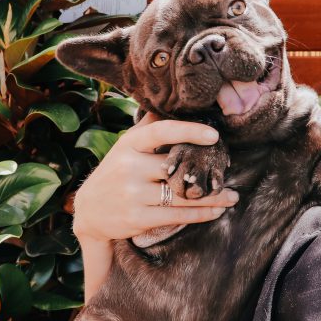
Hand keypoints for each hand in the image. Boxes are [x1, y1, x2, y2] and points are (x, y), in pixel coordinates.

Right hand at [72, 110, 239, 243]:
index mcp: (129, 144)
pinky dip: (200, 214)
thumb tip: (171, 102)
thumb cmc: (114, 173)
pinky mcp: (137, 218)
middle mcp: (129, 167)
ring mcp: (132, 193)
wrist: (88, 212)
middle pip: (176, 167)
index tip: (213, 135)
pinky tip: (216, 211)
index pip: (160, 131)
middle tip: (229, 170)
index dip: (188, 131)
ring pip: (181, 194)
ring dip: (212, 197)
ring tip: (232, 196)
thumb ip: (147, 127)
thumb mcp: (125, 147)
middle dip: (206, 170)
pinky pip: (176, 215)